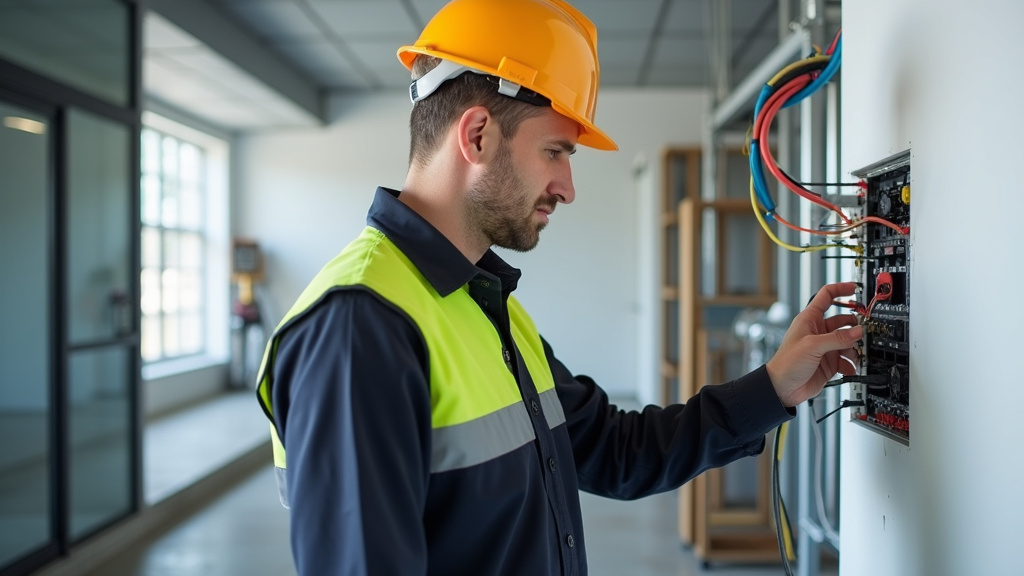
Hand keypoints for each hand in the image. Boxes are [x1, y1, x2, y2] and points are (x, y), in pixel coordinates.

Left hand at [766, 282, 862, 406]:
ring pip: (847, 341)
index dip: (841, 290)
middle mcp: (818, 332)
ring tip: (853, 355)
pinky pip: (846, 359)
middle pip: (843, 321)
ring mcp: (824, 347)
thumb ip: (837, 338)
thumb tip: (857, 332)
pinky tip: (849, 368)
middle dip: (855, 326)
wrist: (782, 388)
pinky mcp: (829, 362)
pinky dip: (851, 363)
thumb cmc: (786, 363)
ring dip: (854, 348)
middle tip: (864, 331)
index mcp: (809, 319)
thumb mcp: (812, 346)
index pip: (826, 296)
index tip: (856, 288)